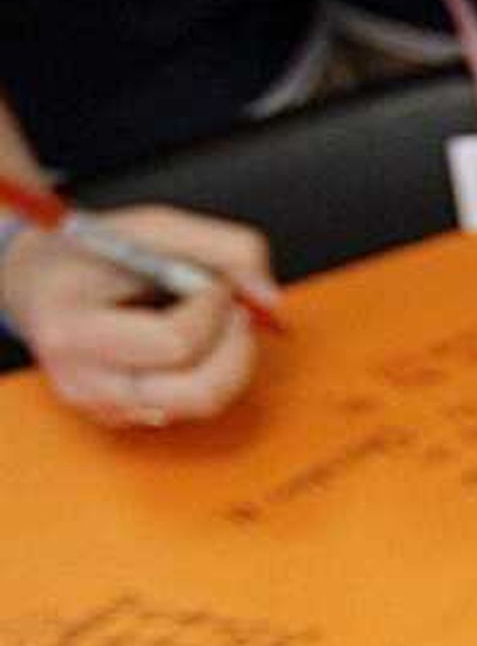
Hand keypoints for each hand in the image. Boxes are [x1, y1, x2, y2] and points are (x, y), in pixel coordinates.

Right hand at [1, 207, 278, 431]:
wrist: (36, 283)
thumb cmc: (91, 253)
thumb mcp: (153, 227)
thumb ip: (224, 247)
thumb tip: (270, 297)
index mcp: (74, 329)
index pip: (174, 342)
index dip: (213, 310)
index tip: (217, 283)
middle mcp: (85, 381)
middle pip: (197, 391)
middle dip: (236, 347)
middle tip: (236, 309)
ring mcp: (105, 407)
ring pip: (203, 404)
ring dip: (230, 360)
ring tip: (217, 320)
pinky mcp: (126, 419)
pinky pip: (193, 408)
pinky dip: (211, 372)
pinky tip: (196, 340)